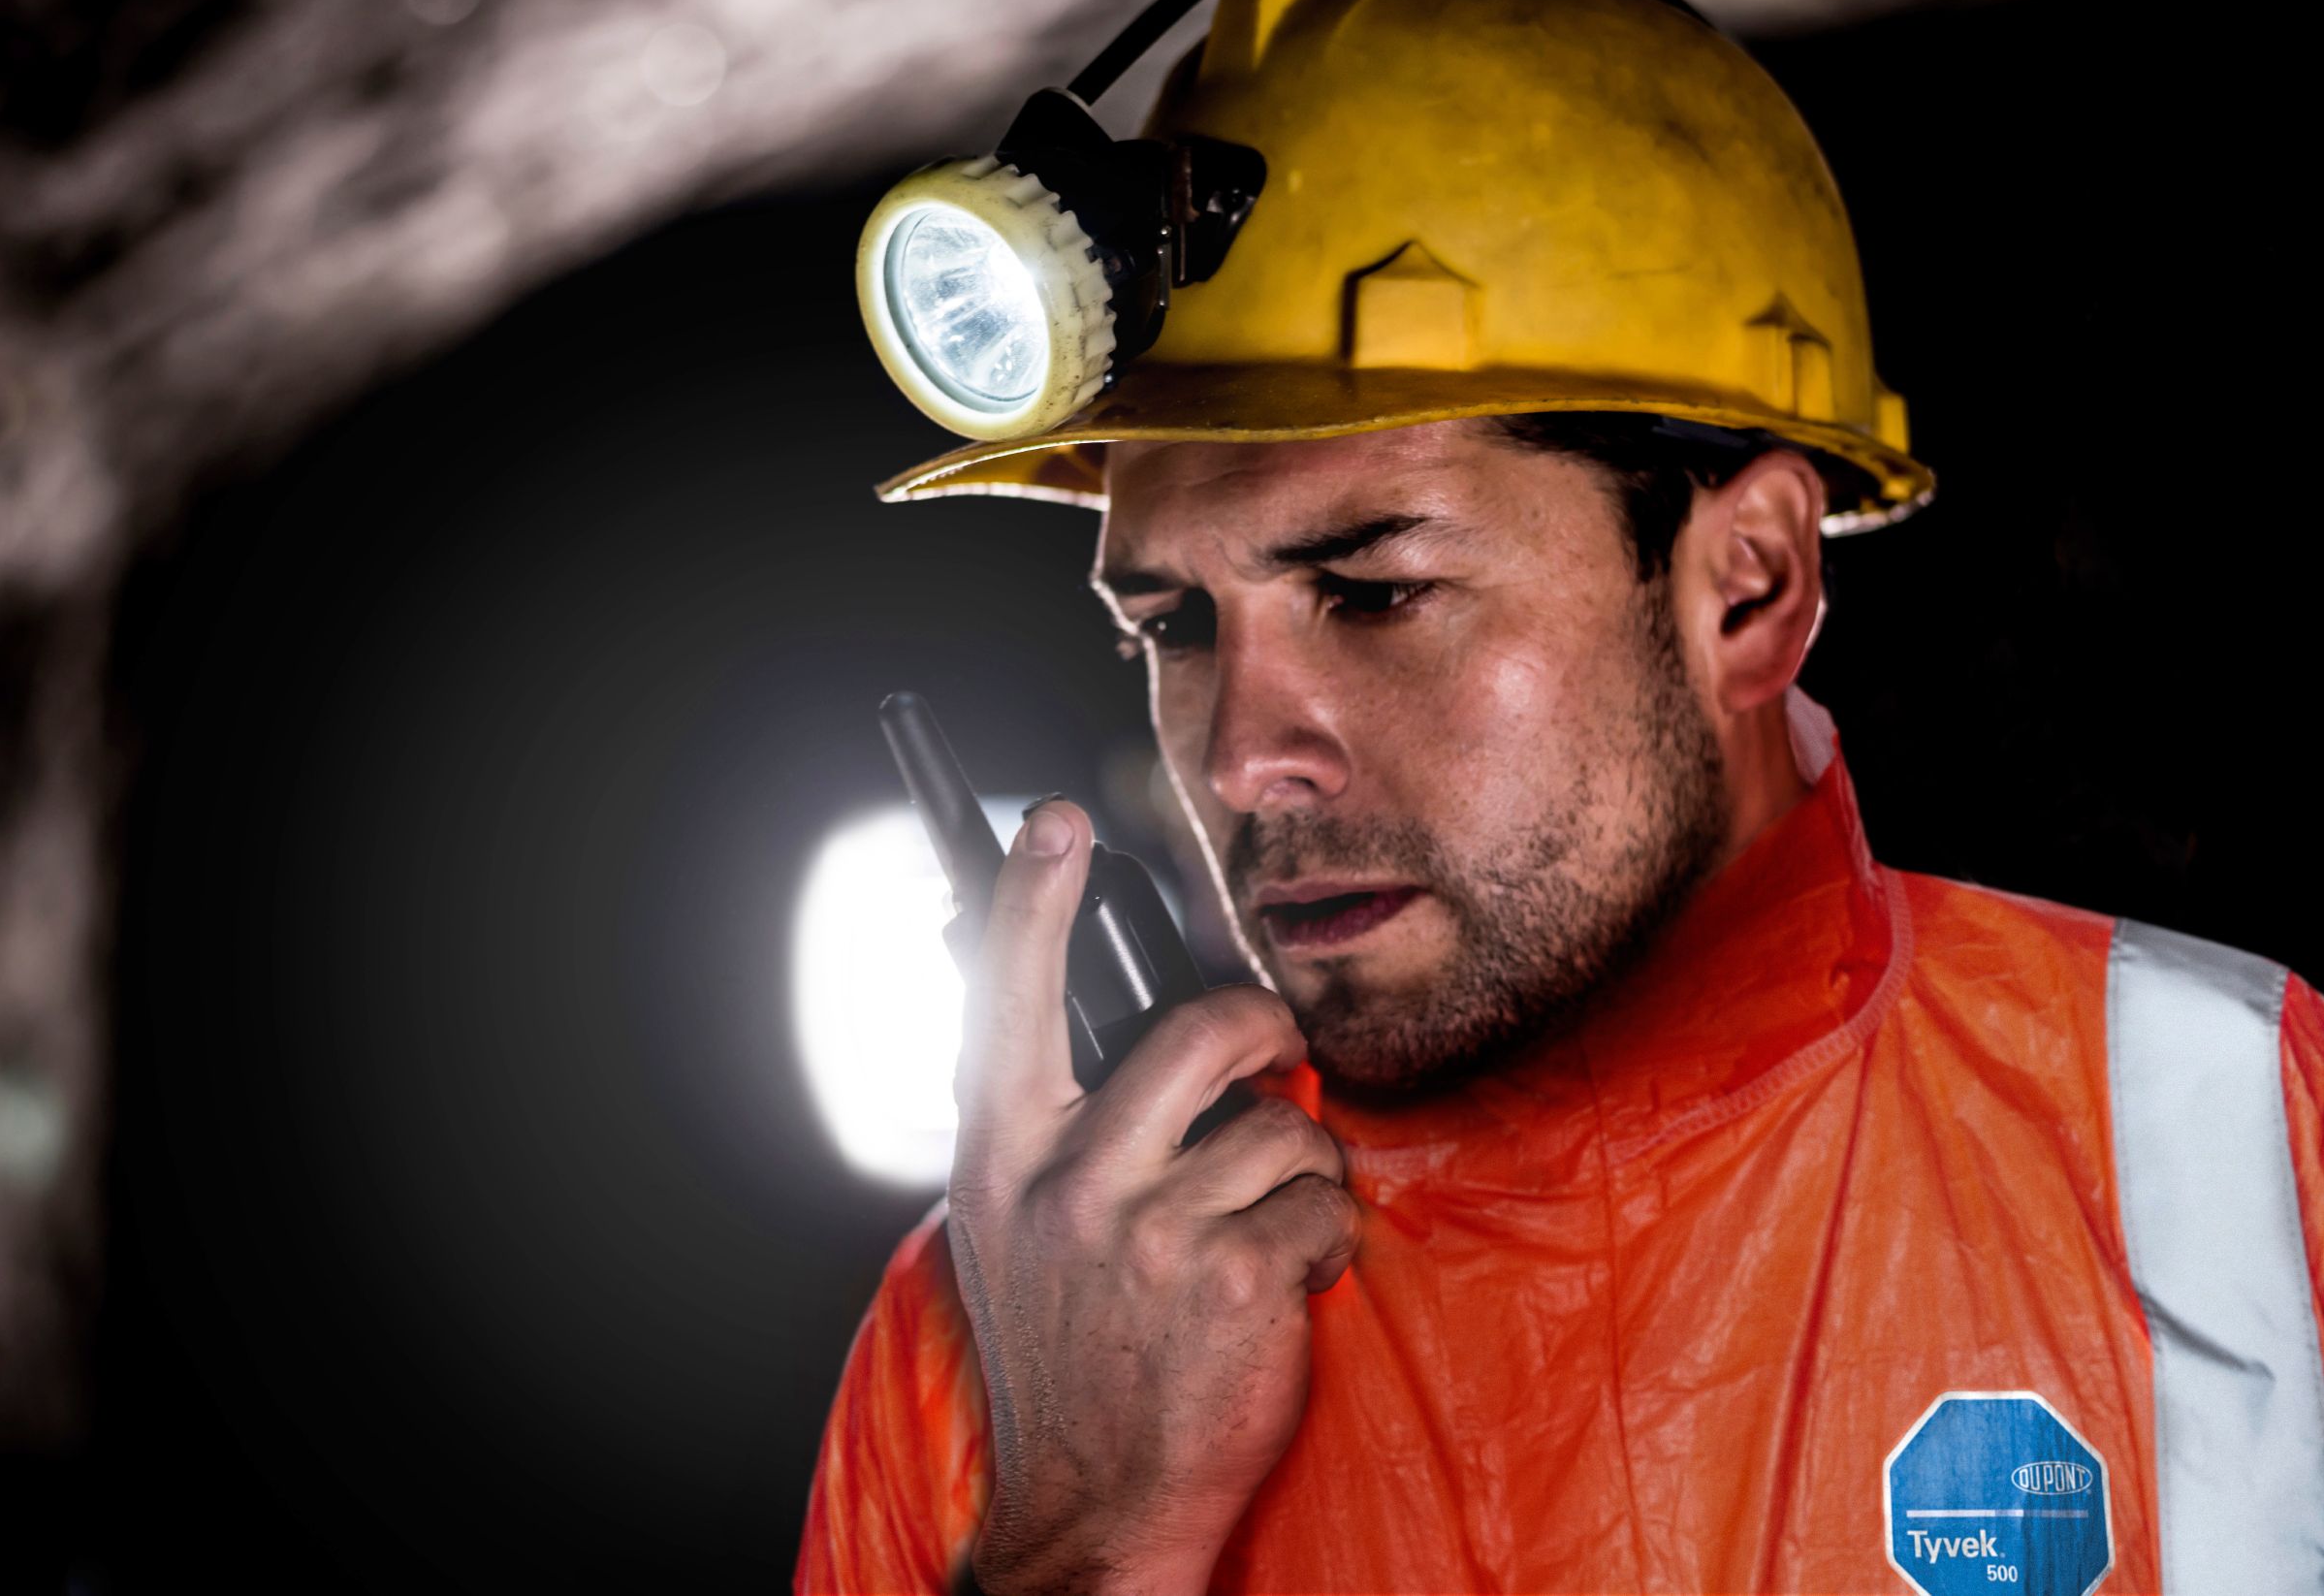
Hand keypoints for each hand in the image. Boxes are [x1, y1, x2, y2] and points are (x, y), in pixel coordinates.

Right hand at [947, 798, 1361, 1595]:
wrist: (1095, 1504)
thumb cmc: (1065, 1355)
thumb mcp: (1011, 1229)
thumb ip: (1054, 1131)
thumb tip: (1115, 1036)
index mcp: (1000, 1157)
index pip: (1008, 998)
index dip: (1033, 898)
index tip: (1053, 819)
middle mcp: (1069, 1184)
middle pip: (1199, 1032)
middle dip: (1265, 1028)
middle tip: (1279, 1051)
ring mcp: (1152, 1233)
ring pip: (1282, 1127)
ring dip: (1298, 1172)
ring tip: (1261, 1229)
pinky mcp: (1236, 1282)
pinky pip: (1323, 1207)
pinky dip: (1322, 1242)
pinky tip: (1280, 1285)